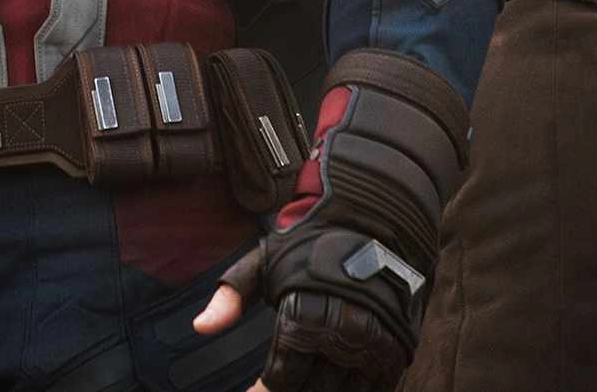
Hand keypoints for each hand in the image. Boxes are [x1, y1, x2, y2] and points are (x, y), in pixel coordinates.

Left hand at [196, 234, 415, 391]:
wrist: (375, 222)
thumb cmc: (311, 243)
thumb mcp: (265, 260)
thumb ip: (231, 295)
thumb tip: (200, 327)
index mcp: (304, 314)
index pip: (281, 377)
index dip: (263, 391)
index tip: (253, 391)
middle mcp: (341, 333)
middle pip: (311, 389)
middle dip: (292, 391)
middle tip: (281, 384)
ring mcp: (373, 343)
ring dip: (321, 391)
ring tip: (306, 382)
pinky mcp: (396, 348)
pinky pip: (374, 388)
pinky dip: (353, 391)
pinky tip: (336, 383)